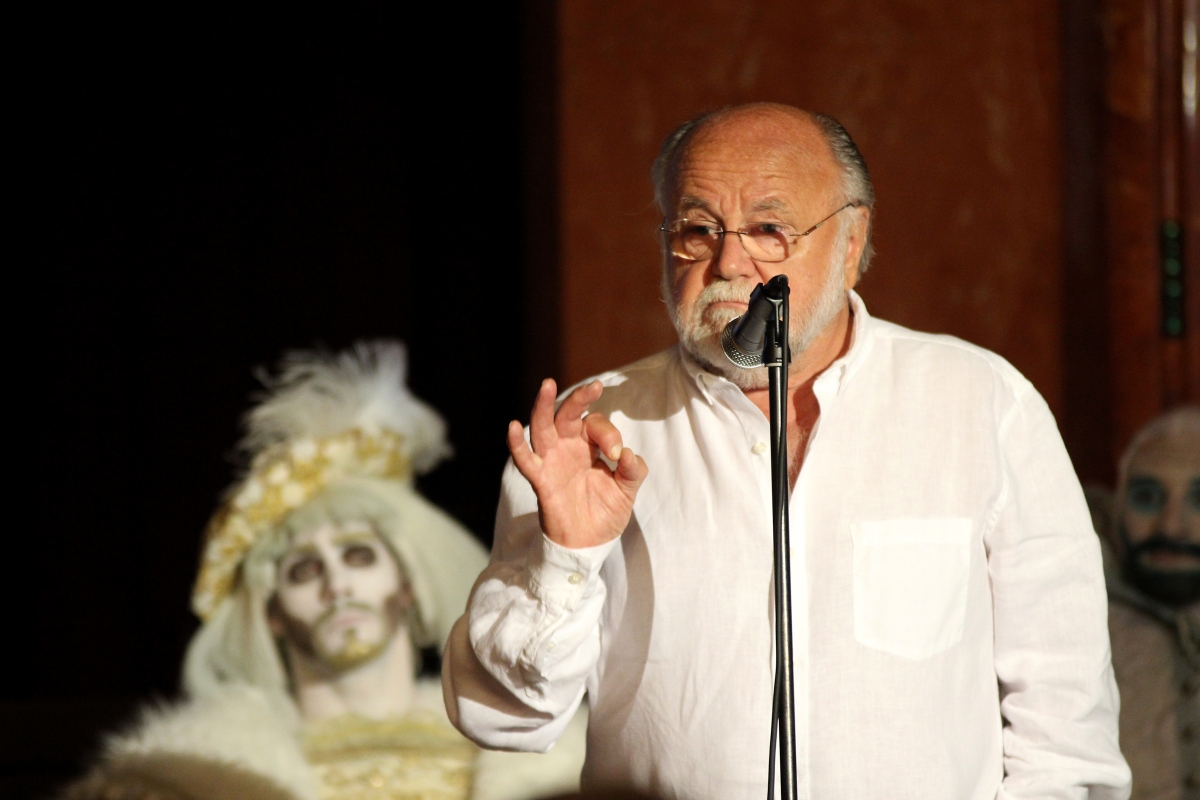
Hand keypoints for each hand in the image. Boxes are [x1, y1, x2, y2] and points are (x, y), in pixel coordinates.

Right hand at [507, 379, 648, 548]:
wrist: (589, 544)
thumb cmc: (605, 513)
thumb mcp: (627, 491)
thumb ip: (632, 471)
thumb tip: (626, 454)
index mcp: (588, 445)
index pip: (595, 425)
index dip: (608, 434)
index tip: (616, 455)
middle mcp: (568, 447)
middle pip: (567, 414)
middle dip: (579, 399)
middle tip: (594, 387)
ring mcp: (552, 461)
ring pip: (542, 427)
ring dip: (543, 406)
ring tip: (548, 385)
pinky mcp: (541, 480)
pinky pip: (526, 460)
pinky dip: (517, 444)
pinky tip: (512, 427)